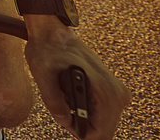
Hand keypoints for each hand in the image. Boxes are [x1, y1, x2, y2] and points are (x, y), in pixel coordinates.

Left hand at [24, 15, 130, 138]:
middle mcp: (117, 92)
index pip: (101, 133)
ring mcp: (117, 90)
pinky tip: (74, 97)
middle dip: (83, 125)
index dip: (81, 133)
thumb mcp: (42, 75)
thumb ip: (53, 101)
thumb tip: (66, 120)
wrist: (53, 31)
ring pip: (105, 123)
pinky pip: (104, 112)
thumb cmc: (47, 49)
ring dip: (86, 118)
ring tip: (68, 98)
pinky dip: (89, 110)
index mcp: (105, 91)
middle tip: (64, 107)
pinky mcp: (113, 88)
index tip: (67, 120)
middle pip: (104, 130)